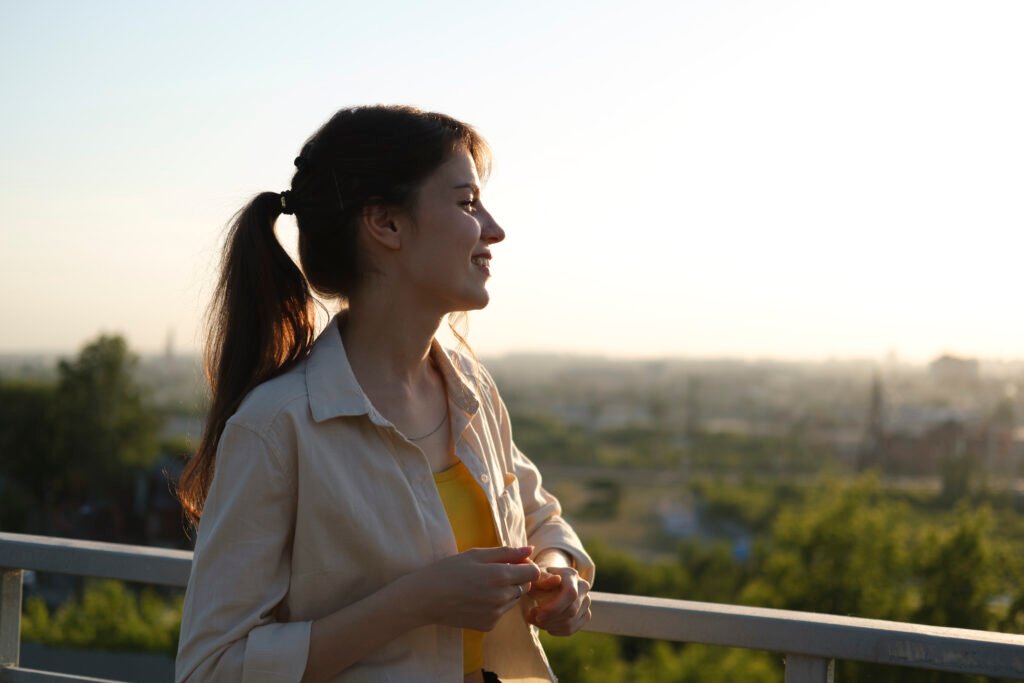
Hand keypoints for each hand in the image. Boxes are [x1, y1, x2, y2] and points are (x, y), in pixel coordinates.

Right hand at [409, 546, 540, 632]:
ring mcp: (496, 614)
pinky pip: (502, 612)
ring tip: (483, 585)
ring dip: (507, 591)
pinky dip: (496, 605)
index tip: (513, 562)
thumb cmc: (449, 570)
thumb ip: (506, 552)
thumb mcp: (476, 555)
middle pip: (525, 586)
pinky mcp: (488, 625)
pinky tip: (477, 599)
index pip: (533, 572)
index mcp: (500, 576)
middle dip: (517, 578)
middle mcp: (502, 597)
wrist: (426, 598)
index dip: (526, 565)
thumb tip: (530, 550)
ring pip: (514, 600)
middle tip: (495, 572)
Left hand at [526, 565, 591, 635]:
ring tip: (536, 621)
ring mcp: (586, 601)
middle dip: (550, 619)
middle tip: (533, 618)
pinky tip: (546, 625)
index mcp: (571, 575)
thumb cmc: (539, 580)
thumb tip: (556, 579)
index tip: (538, 615)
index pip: (570, 594)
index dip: (555, 608)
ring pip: (571, 622)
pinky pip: (572, 629)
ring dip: (550, 626)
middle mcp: (583, 587)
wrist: (547, 584)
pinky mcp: (585, 614)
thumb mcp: (536, 577)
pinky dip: (557, 631)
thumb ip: (543, 579)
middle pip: (571, 611)